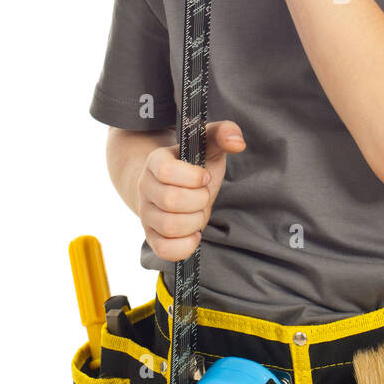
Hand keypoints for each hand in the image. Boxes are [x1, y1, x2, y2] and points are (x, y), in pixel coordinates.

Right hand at [136, 120, 245, 262]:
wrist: (172, 186)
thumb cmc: (195, 165)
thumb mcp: (209, 145)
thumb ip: (224, 134)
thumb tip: (237, 142)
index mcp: (156, 162)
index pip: (166, 171)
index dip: (193, 177)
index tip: (204, 176)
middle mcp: (145, 187)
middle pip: (171, 201)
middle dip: (199, 200)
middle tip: (203, 194)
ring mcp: (146, 213)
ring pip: (170, 226)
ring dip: (195, 221)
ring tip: (199, 212)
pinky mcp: (152, 236)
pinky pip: (165, 249)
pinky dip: (185, 246)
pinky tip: (194, 234)